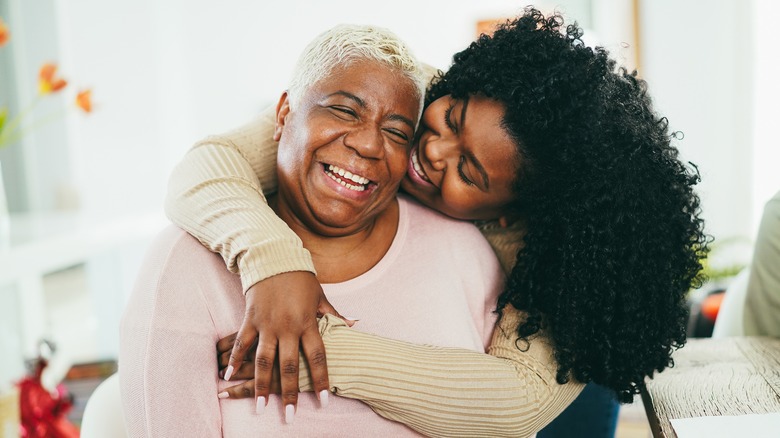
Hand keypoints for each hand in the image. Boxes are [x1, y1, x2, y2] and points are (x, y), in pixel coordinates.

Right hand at [222, 271, 343, 416]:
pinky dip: (236, 360)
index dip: (320, 379)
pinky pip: (242, 343)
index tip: (323, 400)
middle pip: (288, 366)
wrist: (274, 256)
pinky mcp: (250, 319)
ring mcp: (266, 324)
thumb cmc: (300, 277)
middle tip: (290, 416)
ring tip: (261, 408)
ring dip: (261, 385)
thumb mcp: (320, 296)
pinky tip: (229, 377)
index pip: (317, 357)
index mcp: (307, 322)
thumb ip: (333, 315)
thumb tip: (354, 325)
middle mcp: (287, 326)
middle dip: (289, 393)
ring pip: (263, 360)